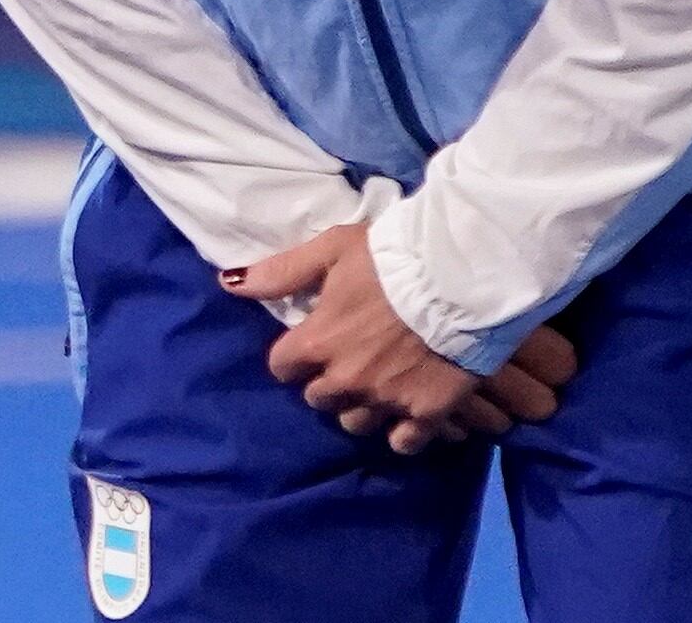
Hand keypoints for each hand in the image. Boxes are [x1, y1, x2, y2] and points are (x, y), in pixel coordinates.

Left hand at [231, 226, 555, 452]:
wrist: (461, 280)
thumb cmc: (391, 259)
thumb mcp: (330, 250)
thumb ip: (281, 273)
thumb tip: (230, 284)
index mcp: (317, 341)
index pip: (282, 367)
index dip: (292, 358)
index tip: (307, 349)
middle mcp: (346, 378)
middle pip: (318, 398)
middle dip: (325, 383)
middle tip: (345, 365)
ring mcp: (386, 399)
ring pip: (356, 422)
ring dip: (359, 408)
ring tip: (374, 389)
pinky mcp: (427, 413)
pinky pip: (403, 441)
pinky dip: (403, 433)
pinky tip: (407, 416)